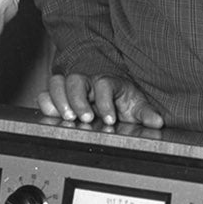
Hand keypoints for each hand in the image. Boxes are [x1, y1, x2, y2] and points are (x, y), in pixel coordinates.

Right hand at [38, 72, 164, 128]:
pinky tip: (52, 115)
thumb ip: (145, 113)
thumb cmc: (120, 98)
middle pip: (76, 81)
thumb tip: (157, 122)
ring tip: (66, 118)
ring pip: (57, 83)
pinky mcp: (58, 96)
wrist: (107, 92)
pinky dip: (46, 103)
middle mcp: (87, 81)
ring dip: (59, 100)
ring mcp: (70, 87)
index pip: (104, 85)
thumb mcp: (135, 105)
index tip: (110, 119)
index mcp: (107, 81)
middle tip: (85, 118)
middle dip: (78, 100)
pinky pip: (45, 94)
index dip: (105, 101)